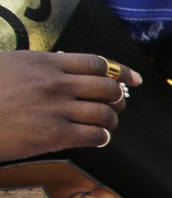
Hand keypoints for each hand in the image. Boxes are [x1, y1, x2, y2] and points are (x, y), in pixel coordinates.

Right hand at [0, 51, 140, 161]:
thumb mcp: (10, 63)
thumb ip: (40, 63)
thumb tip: (66, 59)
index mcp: (45, 62)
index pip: (97, 63)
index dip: (121, 73)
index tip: (133, 80)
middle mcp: (56, 83)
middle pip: (108, 88)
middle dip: (118, 99)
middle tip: (117, 106)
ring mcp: (56, 109)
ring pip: (105, 113)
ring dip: (111, 120)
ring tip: (106, 125)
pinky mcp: (53, 135)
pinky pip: (94, 135)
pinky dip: (101, 137)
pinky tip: (96, 138)